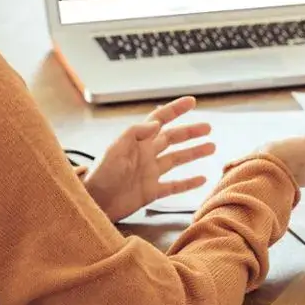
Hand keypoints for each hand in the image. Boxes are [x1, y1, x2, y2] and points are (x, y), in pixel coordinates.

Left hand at [83, 97, 215, 221]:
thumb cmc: (100, 175)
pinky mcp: (151, 192)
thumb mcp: (115, 149)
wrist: (93, 203)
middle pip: (173, 138)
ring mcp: (150, 173)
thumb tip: (157, 122)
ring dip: (193, 153)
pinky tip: (201, 179)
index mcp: (138, 141)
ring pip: (177, 159)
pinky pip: (174, 185)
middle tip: (208, 127)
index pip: (160, 119)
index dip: (175, 110)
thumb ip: (135, 133)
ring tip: (211, 147)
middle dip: (190, 132)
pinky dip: (188, 183)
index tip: (192, 101)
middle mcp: (146, 154)